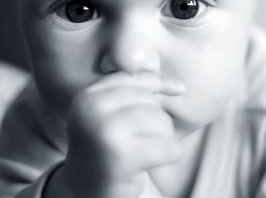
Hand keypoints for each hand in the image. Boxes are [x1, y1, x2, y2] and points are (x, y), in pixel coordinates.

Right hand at [50, 72, 184, 197]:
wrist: (85, 189)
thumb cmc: (106, 146)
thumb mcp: (110, 112)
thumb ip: (136, 92)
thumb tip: (179, 86)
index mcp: (88, 95)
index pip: (135, 78)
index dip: (160, 82)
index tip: (180, 89)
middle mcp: (93, 109)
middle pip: (150, 101)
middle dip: (157, 119)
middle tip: (143, 139)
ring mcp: (106, 131)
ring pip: (161, 121)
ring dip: (164, 137)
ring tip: (146, 149)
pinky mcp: (123, 157)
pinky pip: (168, 146)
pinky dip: (172, 153)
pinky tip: (157, 161)